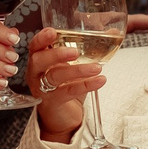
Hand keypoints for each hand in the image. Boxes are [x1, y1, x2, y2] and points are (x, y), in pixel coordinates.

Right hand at [27, 28, 104, 143]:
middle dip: (56, 54)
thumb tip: (112, 31)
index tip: (53, 31)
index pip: (35, 45)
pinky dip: (86, 85)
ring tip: (97, 67)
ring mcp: (42, 89)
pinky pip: (68, 92)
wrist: (62, 117)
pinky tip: (100, 80)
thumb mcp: (73, 65)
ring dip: (77, 70)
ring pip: (55, 77)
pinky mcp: (53, 103)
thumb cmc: (65, 86)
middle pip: (39, 60)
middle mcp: (36, 74)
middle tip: (75, 52)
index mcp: (39, 60)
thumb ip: (87, 49)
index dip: (42, 38)